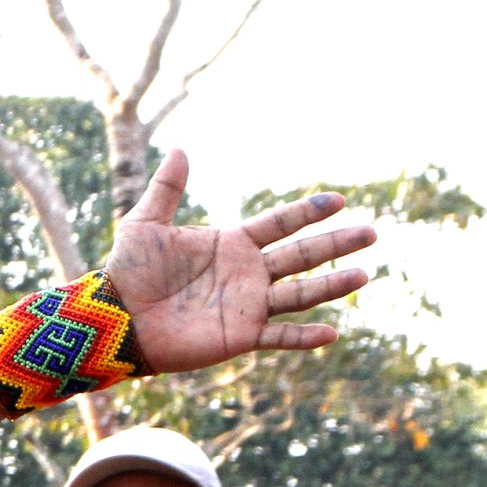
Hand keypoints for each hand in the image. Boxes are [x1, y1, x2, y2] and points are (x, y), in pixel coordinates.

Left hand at [102, 149, 374, 371]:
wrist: (115, 318)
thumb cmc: (129, 271)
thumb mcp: (145, 223)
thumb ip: (167, 189)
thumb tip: (182, 149)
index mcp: (232, 243)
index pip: (279, 224)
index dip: (308, 212)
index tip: (340, 200)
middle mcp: (248, 273)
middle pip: (301, 255)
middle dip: (335, 244)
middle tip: (372, 232)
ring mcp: (248, 304)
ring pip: (300, 293)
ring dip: (331, 285)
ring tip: (363, 274)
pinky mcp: (241, 335)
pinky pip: (280, 336)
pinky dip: (305, 337)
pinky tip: (333, 333)